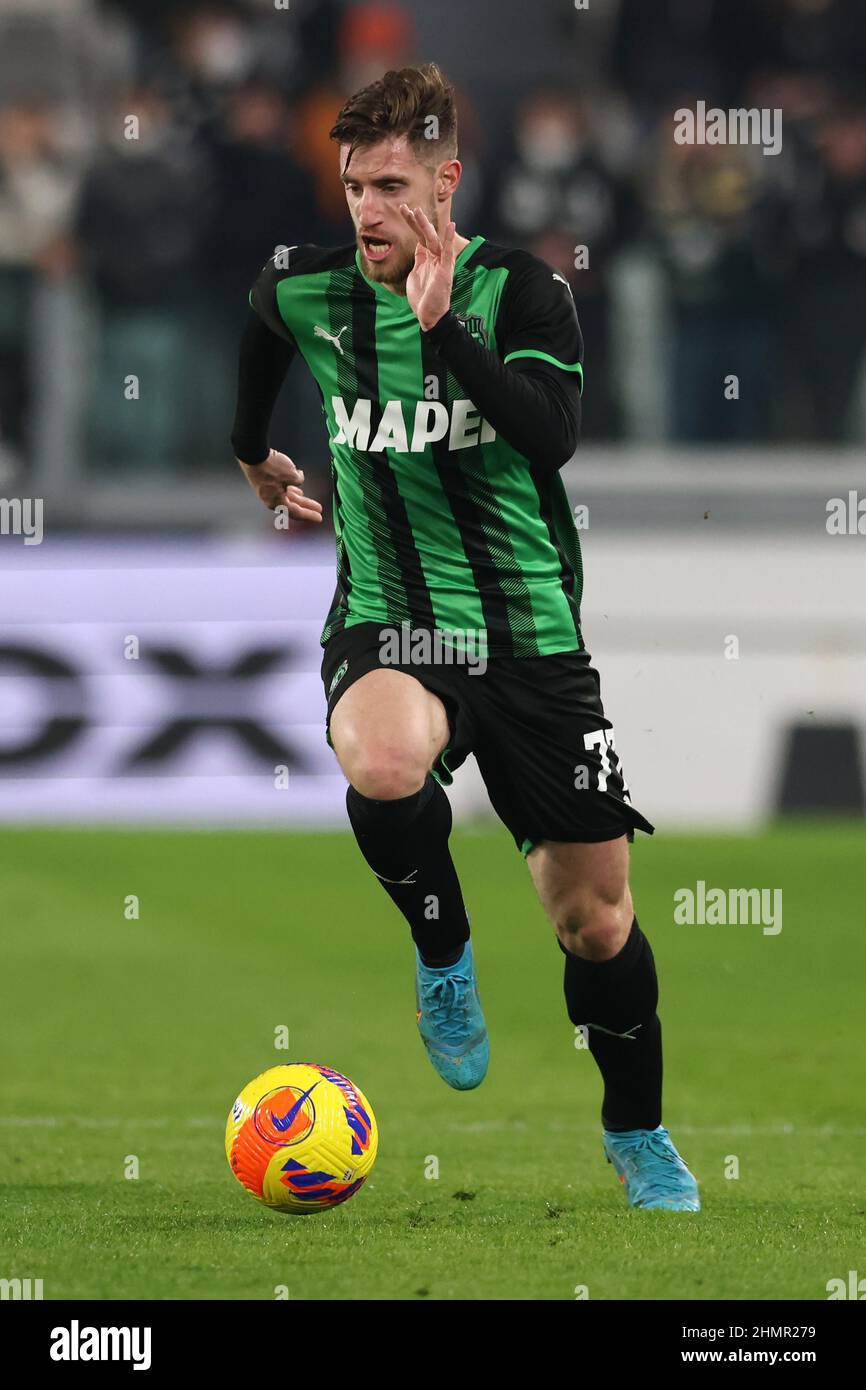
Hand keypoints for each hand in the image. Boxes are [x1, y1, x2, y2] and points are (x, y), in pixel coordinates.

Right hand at [237, 449, 323, 522]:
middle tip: (317, 509)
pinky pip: (279, 488)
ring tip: (305, 497)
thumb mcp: (291, 475)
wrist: (252, 454)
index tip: (319, 517)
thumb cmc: (270, 466)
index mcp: (277, 502)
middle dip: (305, 506)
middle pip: (292, 506)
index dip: (309, 514)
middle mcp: (271, 499)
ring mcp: (266, 491)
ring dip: (296, 497)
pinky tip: (294, 483)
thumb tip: (299, 478)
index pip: (296, 512)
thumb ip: (298, 480)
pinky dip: (288, 487)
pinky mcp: (264, 482)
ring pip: (285, 496)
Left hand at [399, 205, 455, 330]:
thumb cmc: (422, 298)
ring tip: (417, 212)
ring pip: (433, 240)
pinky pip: (448, 253)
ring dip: (425, 226)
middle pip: (425, 235)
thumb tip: (418, 247)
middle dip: (415, 221)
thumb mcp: (415, 275)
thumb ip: (418, 260)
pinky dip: (449, 239)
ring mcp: (440, 264)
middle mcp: (434, 258)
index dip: (412, 223)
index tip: (403, 210)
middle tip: (405, 207)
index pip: (419, 236)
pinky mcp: (445, 271)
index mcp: (426, 259)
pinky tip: (451, 226)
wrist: (429, 316)